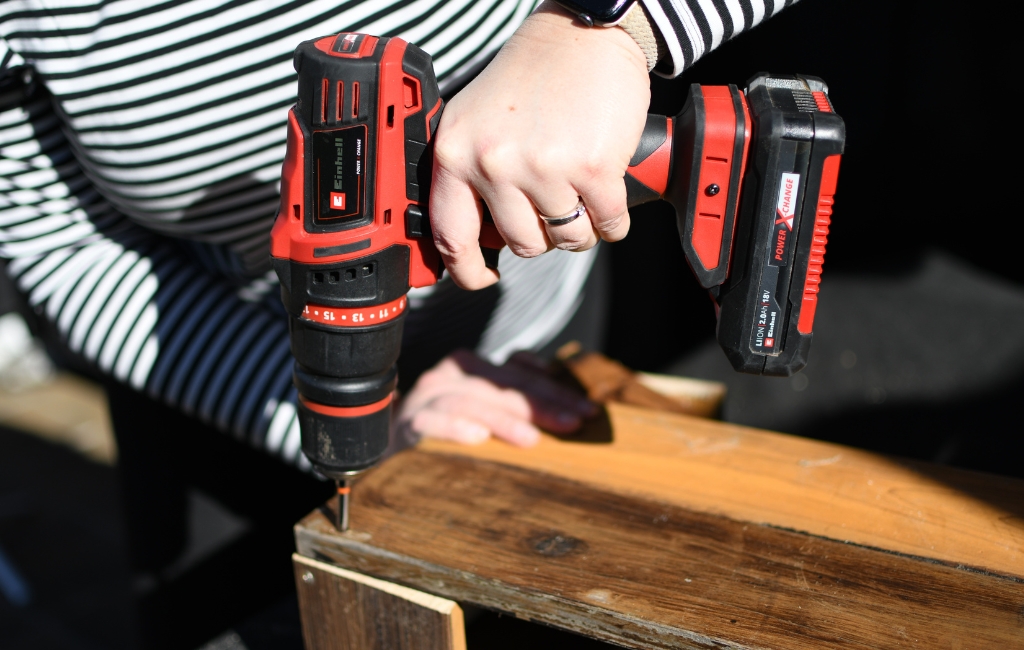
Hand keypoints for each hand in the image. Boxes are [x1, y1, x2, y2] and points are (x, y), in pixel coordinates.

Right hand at [391, 349, 595, 448]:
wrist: (385, 441)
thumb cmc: (445, 426)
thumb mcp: (483, 408)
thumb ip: (514, 400)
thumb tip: (563, 400)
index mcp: (474, 367)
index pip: (521, 373)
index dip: (557, 390)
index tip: (588, 410)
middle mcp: (453, 374)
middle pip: (503, 384)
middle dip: (542, 404)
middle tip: (573, 423)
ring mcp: (429, 395)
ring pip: (471, 400)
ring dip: (504, 419)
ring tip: (531, 438)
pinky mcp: (409, 421)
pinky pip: (432, 421)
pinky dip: (455, 427)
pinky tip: (477, 438)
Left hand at [430, 1, 649, 288]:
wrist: (582, 34)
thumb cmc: (532, 78)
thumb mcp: (474, 120)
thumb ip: (467, 175)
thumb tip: (477, 239)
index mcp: (456, 152)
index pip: (451, 236)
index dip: (467, 271)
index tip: (481, 279)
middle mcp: (494, 162)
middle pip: (522, 244)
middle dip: (543, 235)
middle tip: (552, 205)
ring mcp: (544, 167)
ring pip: (566, 239)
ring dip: (581, 228)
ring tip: (581, 194)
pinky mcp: (592, 167)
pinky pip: (607, 225)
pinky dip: (612, 221)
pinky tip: (608, 195)